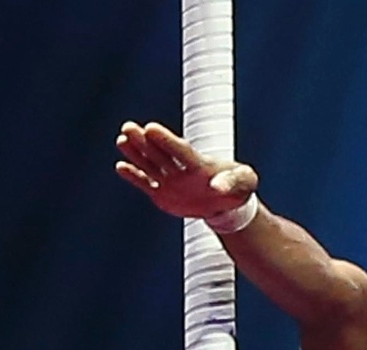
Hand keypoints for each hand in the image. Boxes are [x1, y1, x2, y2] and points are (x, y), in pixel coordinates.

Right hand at [115, 121, 258, 219]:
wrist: (228, 205)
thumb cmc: (239, 188)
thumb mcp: (246, 182)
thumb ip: (235, 182)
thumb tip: (217, 187)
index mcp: (200, 163)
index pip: (181, 150)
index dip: (166, 140)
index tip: (152, 128)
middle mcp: (181, 168)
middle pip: (160, 152)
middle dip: (144, 141)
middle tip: (128, 127)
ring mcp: (171, 180)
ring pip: (150, 164)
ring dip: (136, 153)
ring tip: (121, 139)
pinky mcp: (163, 193)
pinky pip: (146, 183)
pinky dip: (134, 176)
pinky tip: (121, 166)